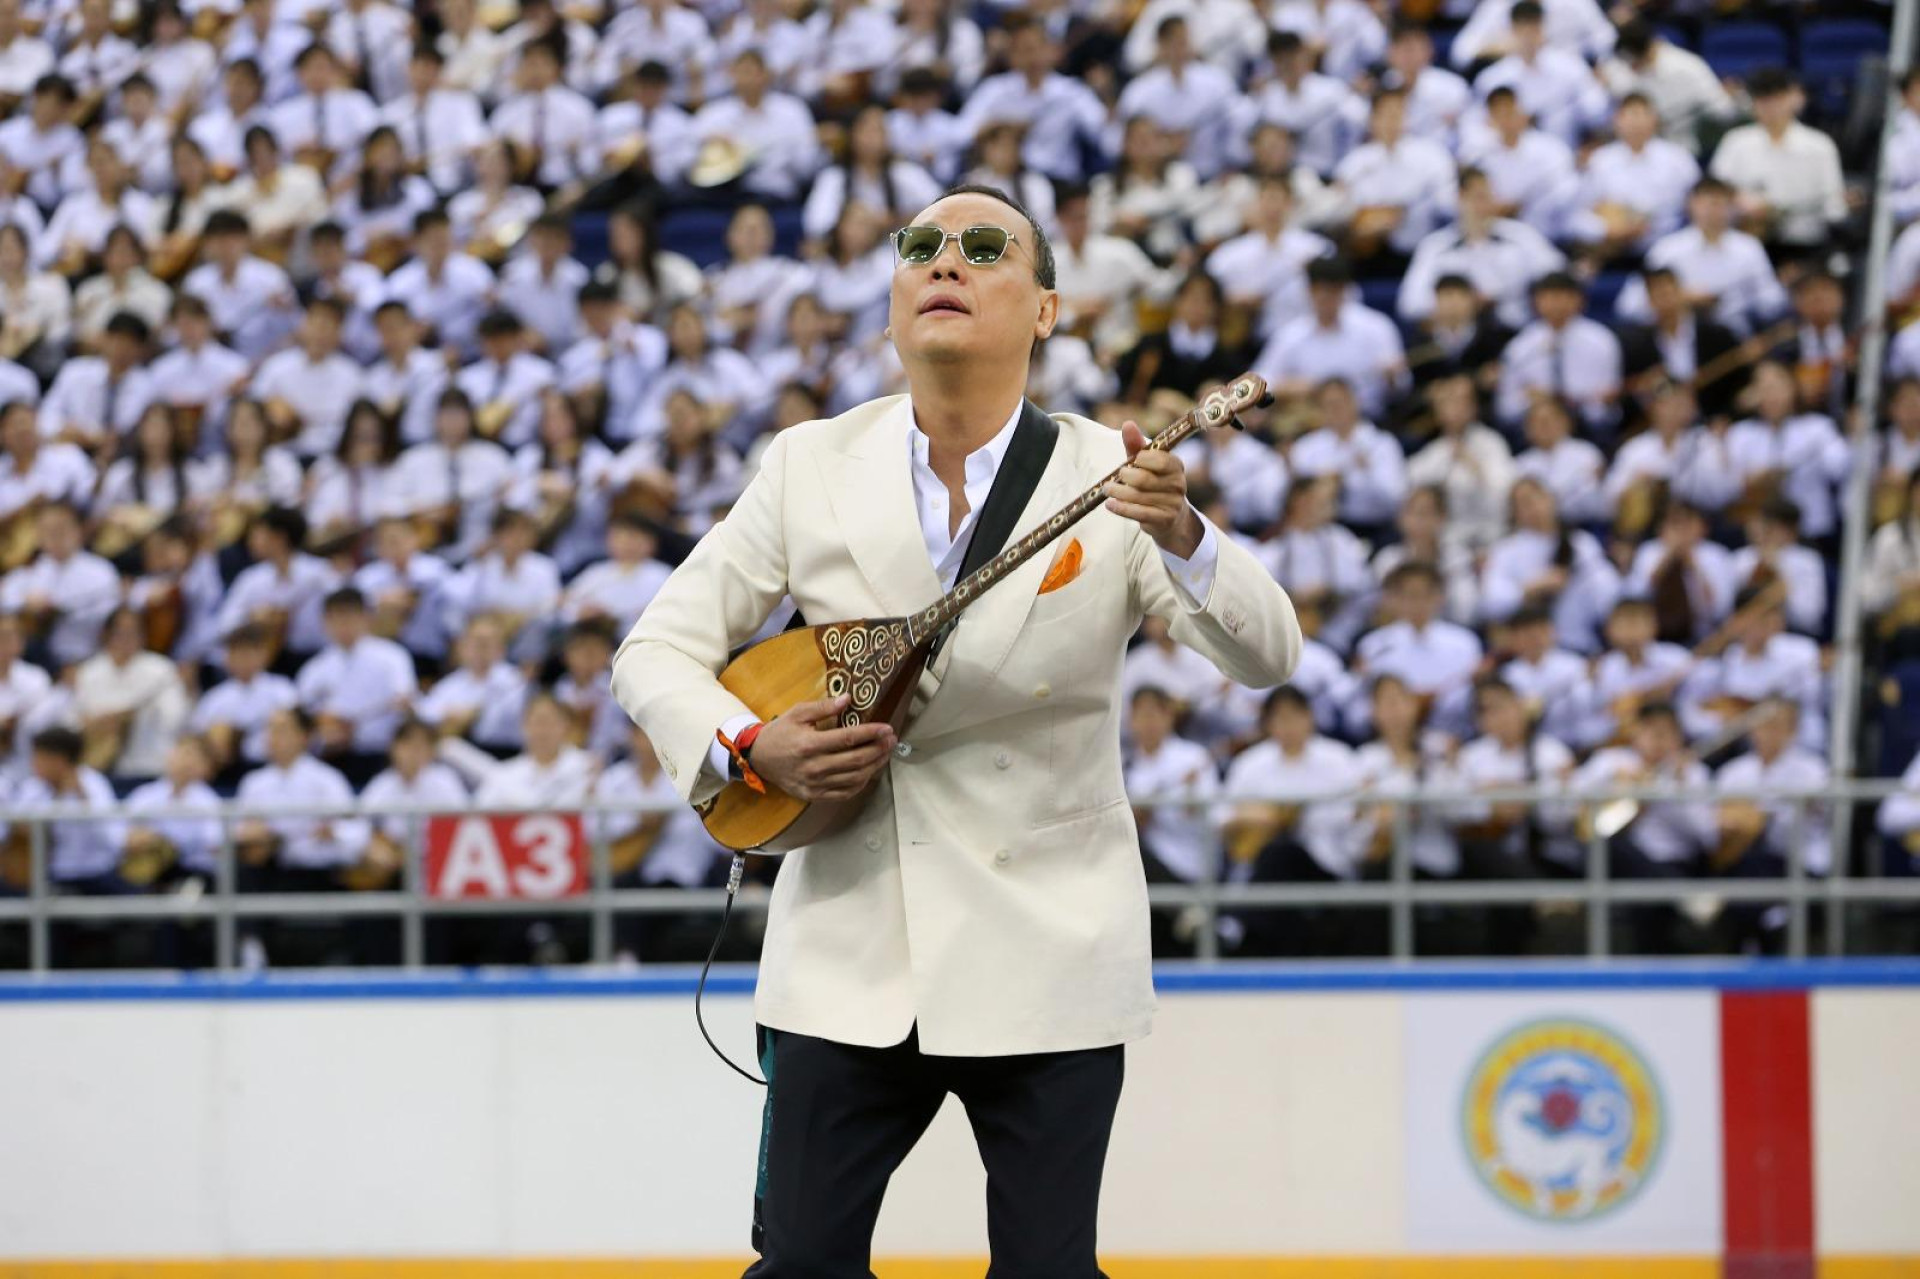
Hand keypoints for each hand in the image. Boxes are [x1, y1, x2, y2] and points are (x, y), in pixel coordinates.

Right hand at [748, 694, 895, 802]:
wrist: (758, 759)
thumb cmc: (779, 733)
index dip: (871, 733)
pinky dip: (861, 783)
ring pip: (854, 778)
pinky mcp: (815, 795)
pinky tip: (869, 771)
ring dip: (875, 766)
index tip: (887, 728)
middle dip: (878, 749)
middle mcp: (814, 767)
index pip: (848, 739)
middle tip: (892, 740)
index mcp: (809, 744)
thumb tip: (848, 699)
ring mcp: (815, 784)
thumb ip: (823, 707)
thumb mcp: (797, 713)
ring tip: (886, 754)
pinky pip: (845, 793)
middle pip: (856, 760)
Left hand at [1105, 420, 1202, 557]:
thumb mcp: (1146, 463)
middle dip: (1126, 476)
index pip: (1160, 459)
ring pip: (1138, 497)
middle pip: (1144, 479)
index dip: (1142, 459)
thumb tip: (1128, 424)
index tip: (1133, 460)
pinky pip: (1138, 513)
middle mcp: (1178, 484)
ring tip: (1107, 489)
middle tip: (1117, 475)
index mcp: (1176, 466)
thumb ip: (1136, 445)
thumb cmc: (1154, 482)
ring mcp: (1172, 504)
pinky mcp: (1163, 520)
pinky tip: (1110, 504)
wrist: (1170, 517)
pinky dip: (1121, 508)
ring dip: (1118, 492)